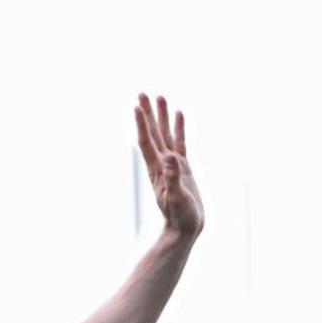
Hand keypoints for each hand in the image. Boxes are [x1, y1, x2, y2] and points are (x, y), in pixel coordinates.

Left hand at [134, 94, 203, 237]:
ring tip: (161, 97)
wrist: (185, 229)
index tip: (137, 106)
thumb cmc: (180, 218)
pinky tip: (179, 115)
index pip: (147, 142)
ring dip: (162, 117)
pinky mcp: (183, 168)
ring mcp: (172, 165)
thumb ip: (173, 178)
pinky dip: (178, 128)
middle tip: (142, 93)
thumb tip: (170, 158)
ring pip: (166, 135)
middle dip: (148, 114)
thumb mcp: (177, 198)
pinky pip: (180, 143)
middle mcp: (162, 164)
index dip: (142, 125)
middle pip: (153, 133)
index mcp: (158, 170)